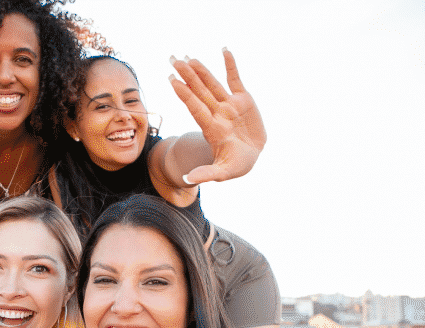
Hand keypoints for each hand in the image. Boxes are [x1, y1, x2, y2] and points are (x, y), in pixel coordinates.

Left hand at [169, 49, 265, 183]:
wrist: (252, 156)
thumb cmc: (237, 165)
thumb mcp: (223, 172)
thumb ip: (206, 174)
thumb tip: (186, 180)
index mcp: (212, 128)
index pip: (195, 107)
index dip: (184, 94)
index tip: (171, 80)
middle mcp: (217, 113)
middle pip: (199, 92)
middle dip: (186, 76)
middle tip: (172, 60)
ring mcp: (229, 105)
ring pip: (212, 84)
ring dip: (201, 70)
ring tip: (188, 57)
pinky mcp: (243, 99)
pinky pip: (235, 79)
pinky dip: (231, 65)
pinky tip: (224, 50)